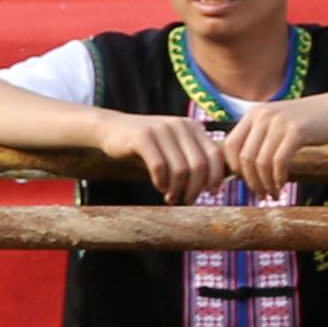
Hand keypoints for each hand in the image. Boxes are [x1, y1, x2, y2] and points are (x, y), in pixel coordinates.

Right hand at [105, 111, 235, 200]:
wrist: (111, 129)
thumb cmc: (147, 145)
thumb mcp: (173, 146)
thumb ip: (192, 158)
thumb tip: (215, 185)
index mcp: (192, 127)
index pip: (215, 154)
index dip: (216, 177)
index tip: (210, 194)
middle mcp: (180, 125)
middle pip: (199, 165)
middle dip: (195, 188)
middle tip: (187, 201)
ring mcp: (161, 129)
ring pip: (180, 169)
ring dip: (176, 190)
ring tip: (171, 199)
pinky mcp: (142, 137)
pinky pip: (159, 167)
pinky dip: (161, 182)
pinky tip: (159, 188)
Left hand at [221, 90, 327, 194]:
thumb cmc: (303, 123)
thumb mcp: (275, 124)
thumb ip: (257, 140)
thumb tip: (240, 170)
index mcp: (253, 114)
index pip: (229, 145)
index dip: (233, 168)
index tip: (244, 182)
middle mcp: (263, 116)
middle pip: (245, 157)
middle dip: (250, 181)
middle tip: (260, 194)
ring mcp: (279, 122)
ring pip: (261, 162)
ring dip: (265, 183)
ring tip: (272, 193)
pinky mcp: (296, 131)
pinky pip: (279, 161)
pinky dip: (278, 177)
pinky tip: (282, 184)